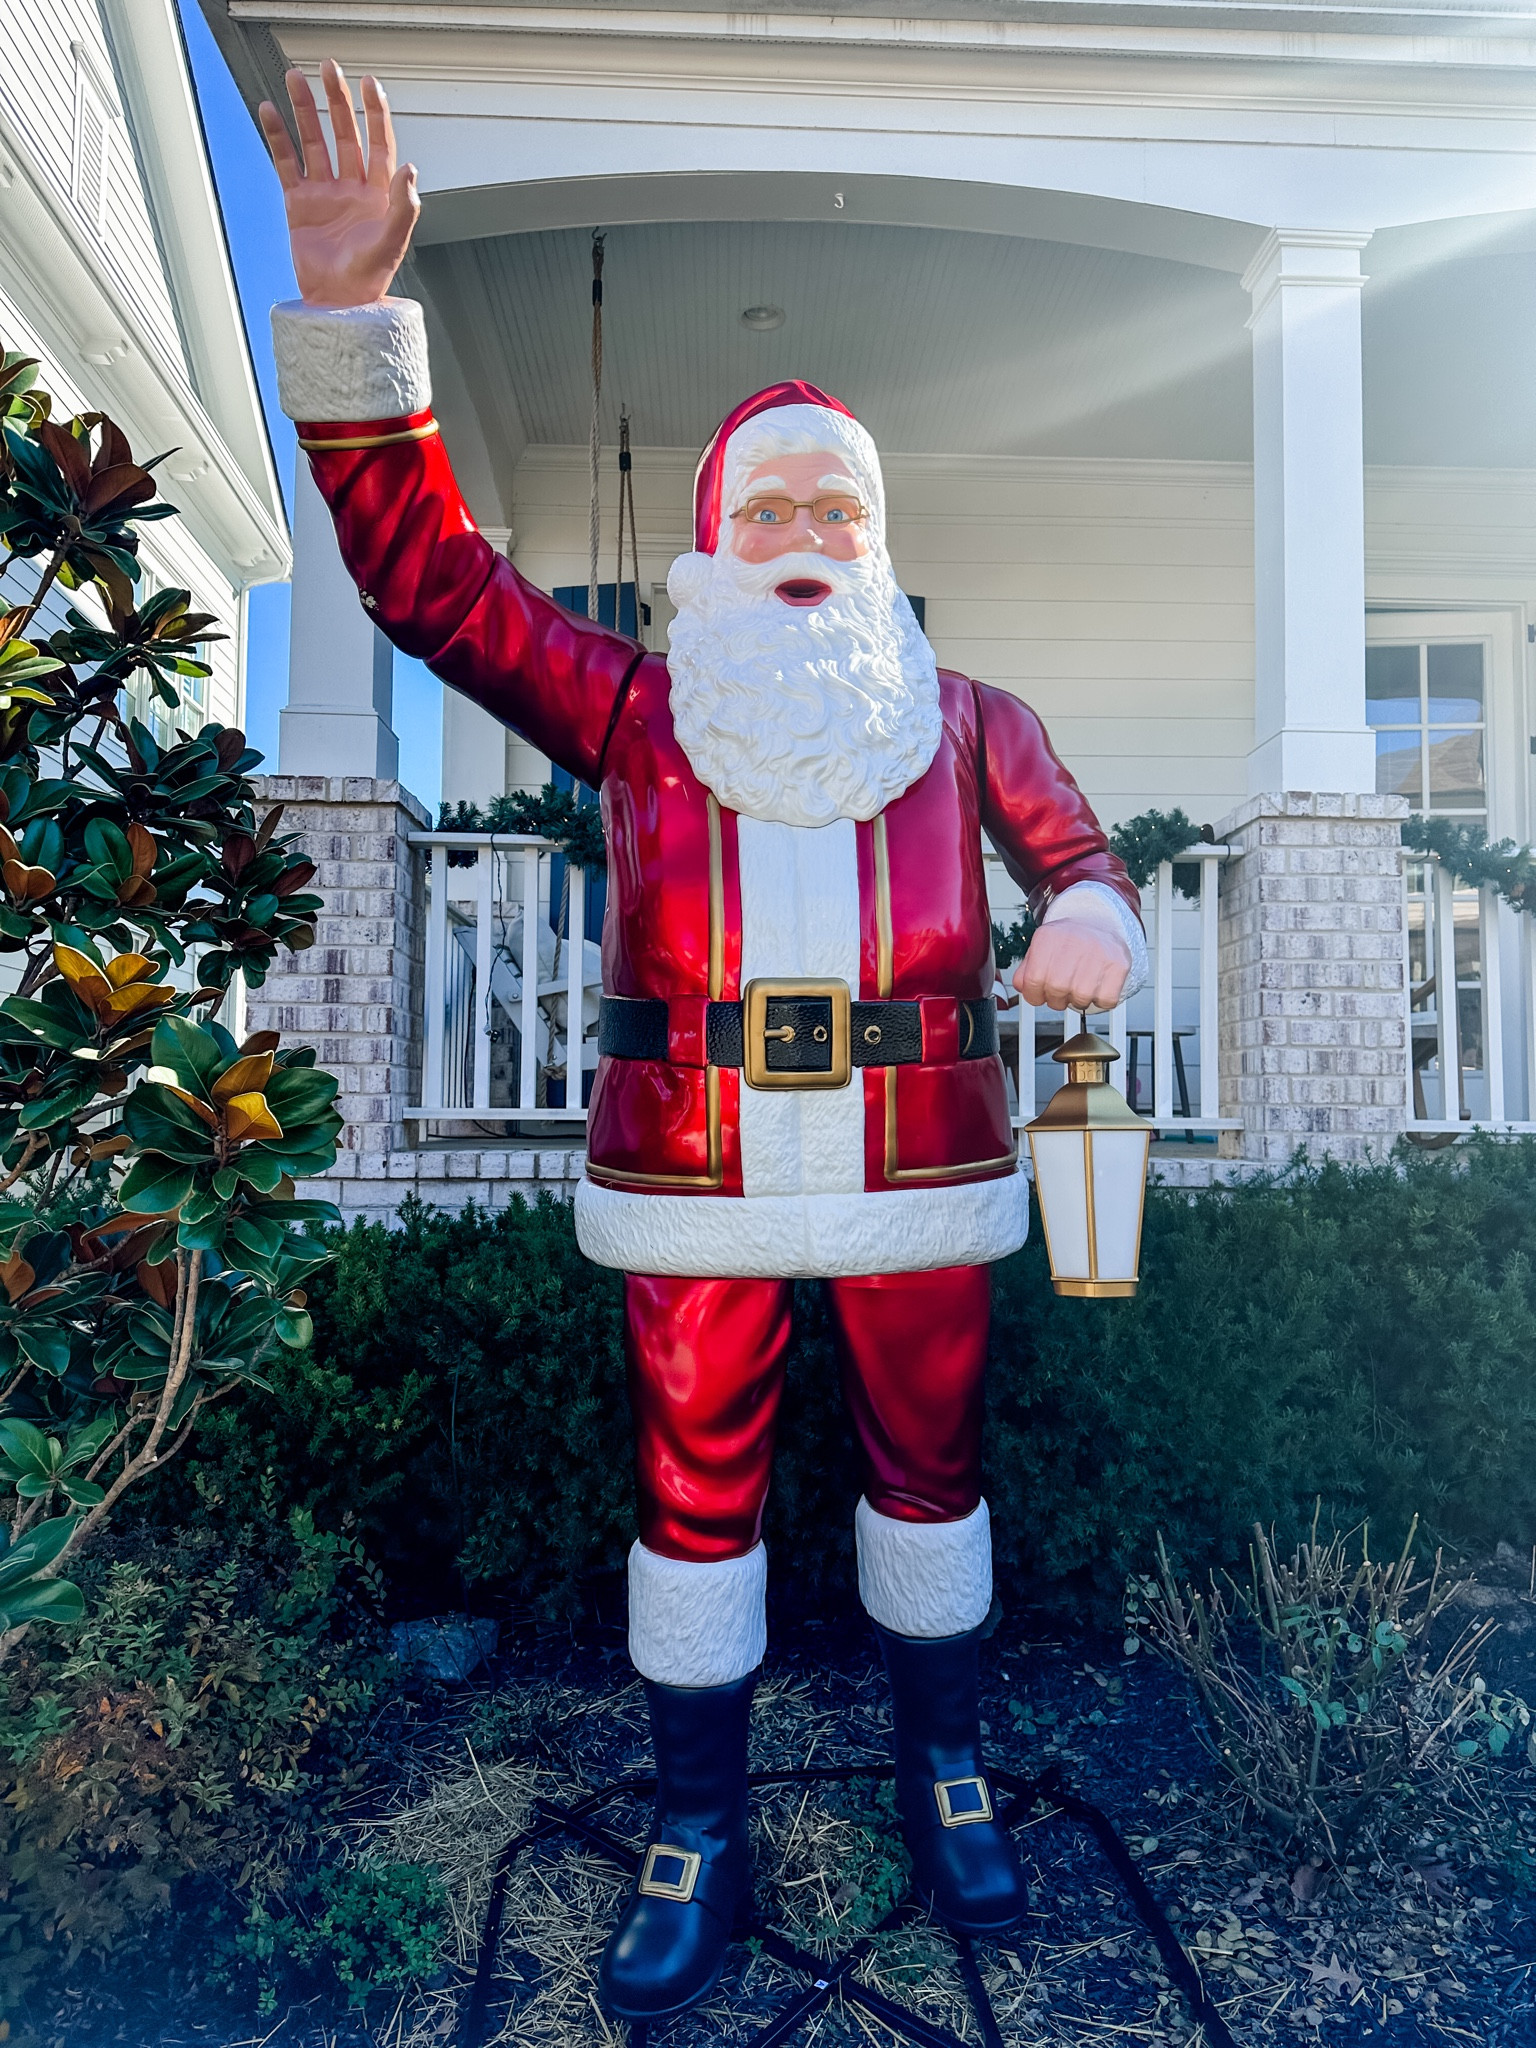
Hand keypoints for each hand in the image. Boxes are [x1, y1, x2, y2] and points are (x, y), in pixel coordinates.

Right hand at [258, 60, 419, 308]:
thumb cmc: (368, 277)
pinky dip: (277, 137)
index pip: (378, 143)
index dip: (374, 113)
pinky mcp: (299, 202)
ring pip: (313, 141)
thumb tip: (411, 168)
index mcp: (378, 193)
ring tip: (293, 78)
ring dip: (304, 110)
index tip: (369, 83)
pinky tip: (269, 111)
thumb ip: (404, 205)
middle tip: (328, 68)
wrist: (337, 303)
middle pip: (344, 133)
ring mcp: (324, 192)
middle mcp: (352, 187)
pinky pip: (286, 163)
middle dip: (337, 101)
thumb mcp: (392, 242)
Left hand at [1012, 919, 1130, 1012]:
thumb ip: (1026, 970)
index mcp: (1049, 937)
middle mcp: (1074, 942)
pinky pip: (1106, 999)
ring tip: (1079, 986)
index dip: (1034, 995)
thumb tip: (1023, 987)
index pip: (1033, 980)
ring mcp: (1098, 953)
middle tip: (1061, 992)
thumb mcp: (1041, 947)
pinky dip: (1100, 1000)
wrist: (1098, 920)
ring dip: (1078, 1000)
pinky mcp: (1119, 964)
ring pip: (1081, 998)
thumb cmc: (1068, 940)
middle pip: (1057, 990)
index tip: (1039, 995)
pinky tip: (1097, 986)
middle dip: (1056, 999)